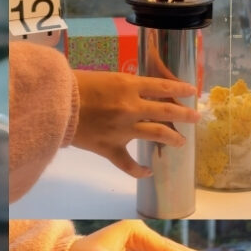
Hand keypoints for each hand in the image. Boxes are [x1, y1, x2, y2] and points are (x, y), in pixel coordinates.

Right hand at [71, 70, 198, 177]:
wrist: (54, 105)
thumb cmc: (73, 86)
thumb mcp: (104, 78)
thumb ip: (122, 87)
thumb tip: (135, 93)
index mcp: (128, 86)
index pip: (163, 86)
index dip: (180, 89)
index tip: (192, 91)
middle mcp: (131, 107)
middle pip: (167, 110)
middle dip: (185, 114)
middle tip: (195, 117)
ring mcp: (122, 130)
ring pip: (157, 134)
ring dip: (173, 138)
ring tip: (182, 142)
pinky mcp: (110, 148)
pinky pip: (128, 164)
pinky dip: (139, 170)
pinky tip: (148, 172)